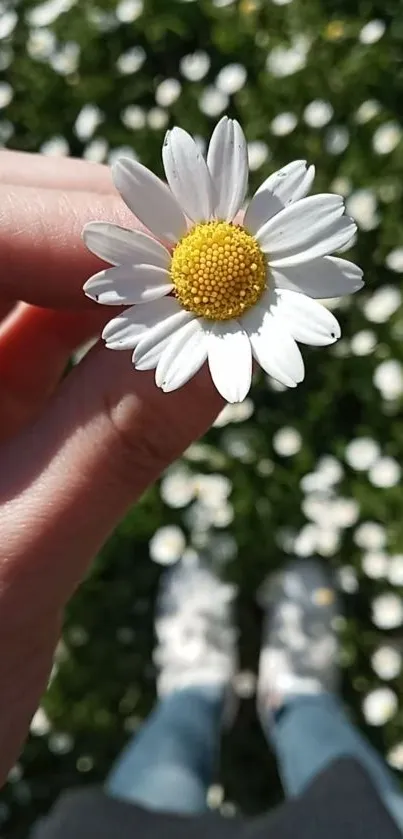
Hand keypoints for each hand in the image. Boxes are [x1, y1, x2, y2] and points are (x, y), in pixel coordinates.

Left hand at [0, 150, 221, 782]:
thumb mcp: (14, 567)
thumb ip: (113, 448)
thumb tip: (220, 343)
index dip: (68, 226)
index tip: (183, 247)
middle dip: (101, 234)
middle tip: (209, 253)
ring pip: (29, 272)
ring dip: (122, 279)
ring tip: (206, 293)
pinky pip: (49, 331)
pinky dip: (118, 330)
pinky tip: (175, 339)